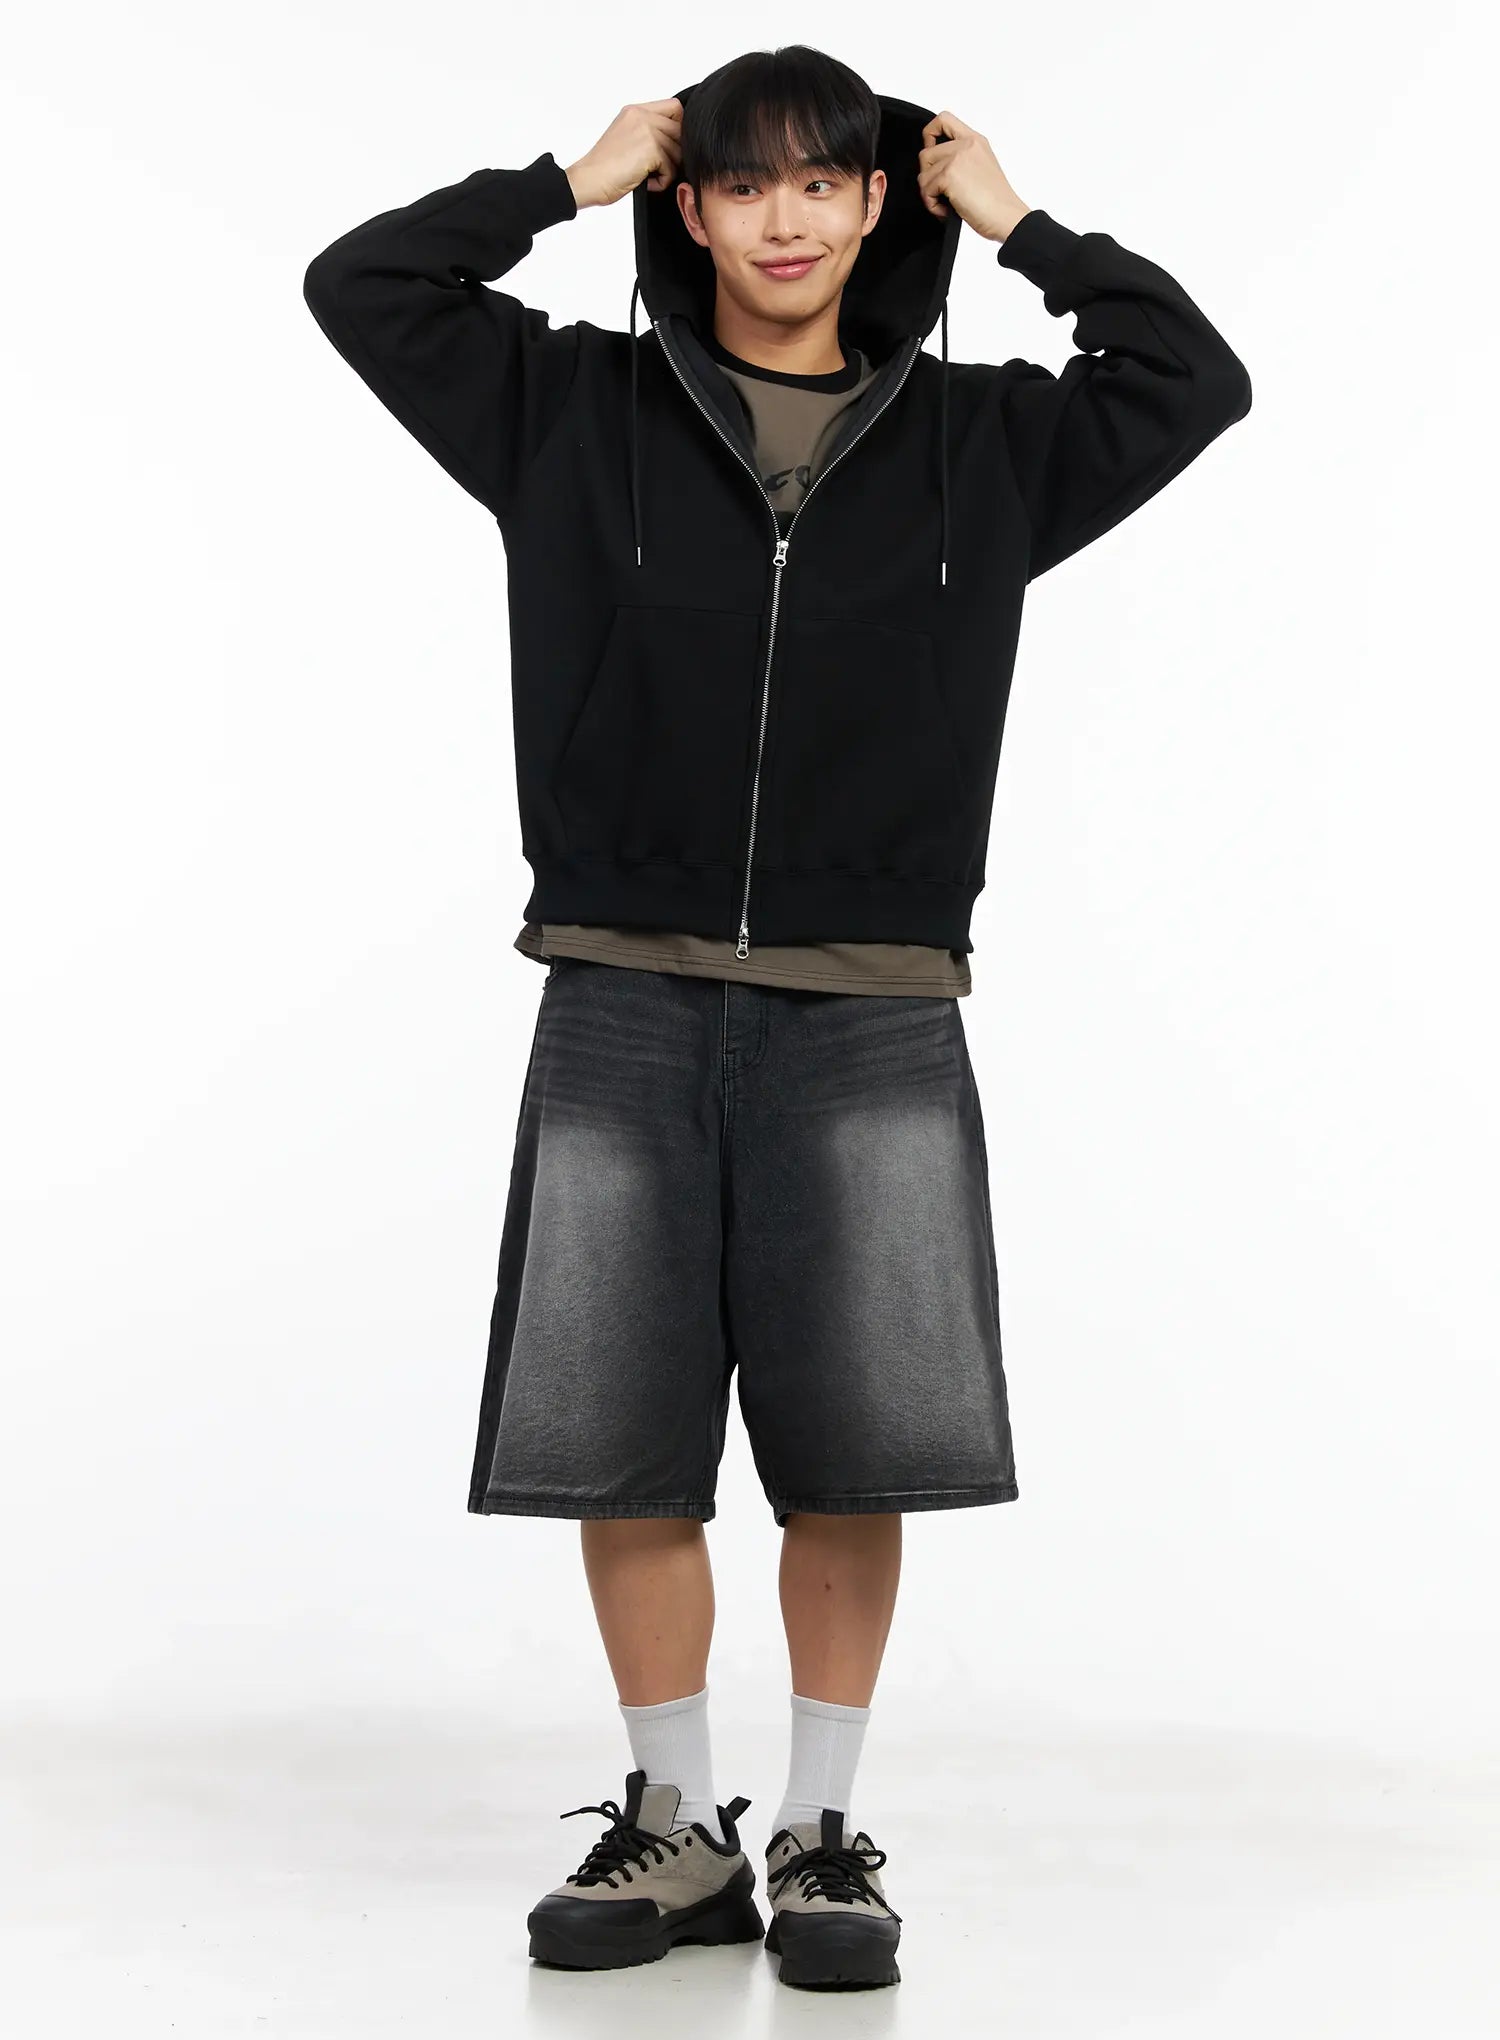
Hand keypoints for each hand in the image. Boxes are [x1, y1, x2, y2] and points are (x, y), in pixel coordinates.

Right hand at [567, 100, 682, 209]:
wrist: (589, 180)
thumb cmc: (604, 167)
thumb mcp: (626, 137)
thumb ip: (648, 130)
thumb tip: (676, 140)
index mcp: (635, 111)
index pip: (674, 107)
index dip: (679, 127)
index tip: (669, 145)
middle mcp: (642, 116)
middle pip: (680, 131)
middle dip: (674, 153)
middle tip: (656, 167)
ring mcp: (647, 131)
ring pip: (677, 152)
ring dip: (666, 170)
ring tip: (646, 175)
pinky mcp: (651, 149)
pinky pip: (671, 170)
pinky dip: (661, 182)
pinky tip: (645, 182)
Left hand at [917, 112, 1029, 242]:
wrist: (1006, 217)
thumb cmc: (997, 202)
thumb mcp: (982, 167)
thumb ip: (961, 158)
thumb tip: (936, 167)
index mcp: (975, 140)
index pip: (943, 119)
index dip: (930, 134)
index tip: (932, 152)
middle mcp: (966, 145)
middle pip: (926, 153)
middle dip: (929, 178)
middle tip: (943, 193)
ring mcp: (956, 158)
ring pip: (923, 174)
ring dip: (930, 194)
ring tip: (947, 204)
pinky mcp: (949, 175)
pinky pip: (926, 190)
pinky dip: (933, 206)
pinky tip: (948, 210)